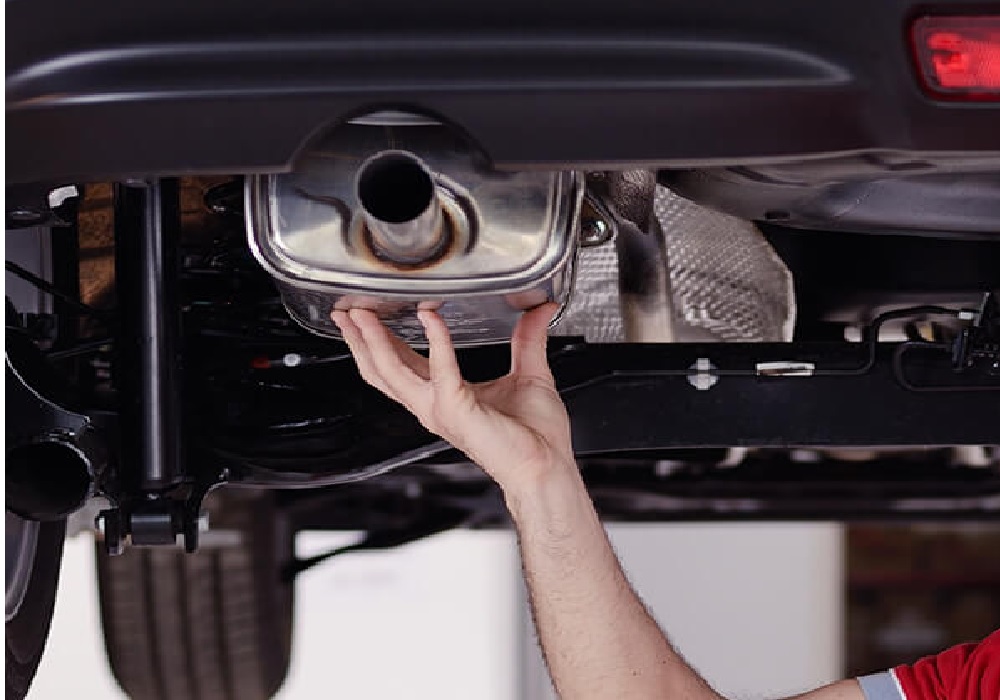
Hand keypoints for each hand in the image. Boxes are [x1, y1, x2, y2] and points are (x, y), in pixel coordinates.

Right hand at [331, 304, 574, 493]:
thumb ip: (528, 339)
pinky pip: (439, 366)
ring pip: (391, 371)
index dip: (380, 341)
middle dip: (359, 339)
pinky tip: (431, 317)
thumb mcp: (529, 374)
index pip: (401, 366)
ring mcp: (440, 409)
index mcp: (445, 398)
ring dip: (373, 339)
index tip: (369, 317)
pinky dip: (435, 338)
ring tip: (362, 314)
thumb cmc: (537, 438)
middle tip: (347, 311)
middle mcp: (434, 406)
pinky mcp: (455, 408)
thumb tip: (538, 311)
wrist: (547, 468)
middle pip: (381, 370)